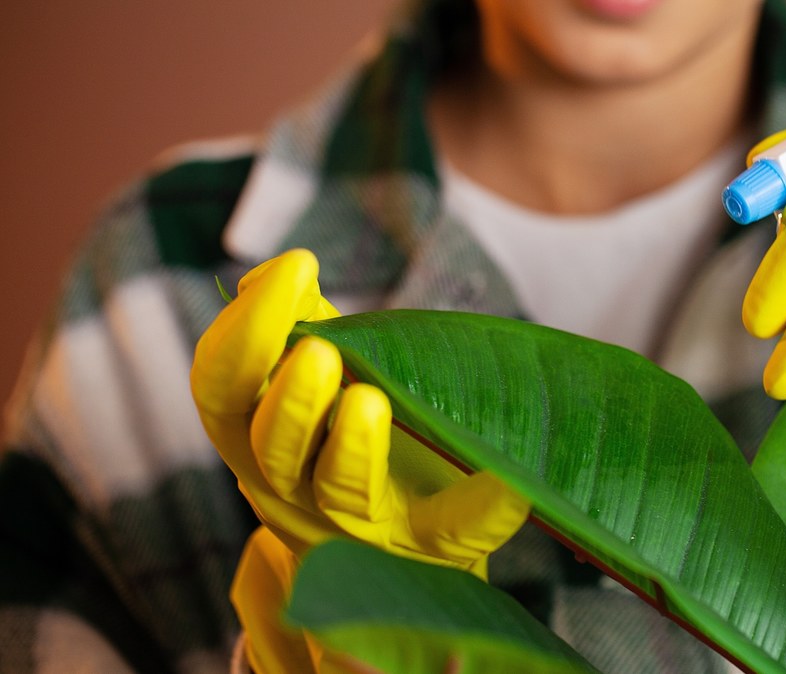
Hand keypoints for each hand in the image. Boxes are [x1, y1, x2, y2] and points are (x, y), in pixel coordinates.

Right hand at [191, 250, 530, 667]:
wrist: (411, 537)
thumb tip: (275, 273)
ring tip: (368, 400)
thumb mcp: (331, 373)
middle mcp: (295, 489)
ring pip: (339, 490)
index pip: (223, 390)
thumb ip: (303, 321)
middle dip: (290, 398)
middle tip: (316, 349)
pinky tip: (509, 483)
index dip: (243, 332)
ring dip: (351, 446)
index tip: (294, 266)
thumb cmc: (360, 434)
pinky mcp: (431, 545)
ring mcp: (362, 524)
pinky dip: (481, 508)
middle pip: (269, 448)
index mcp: (261, 440)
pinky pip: (452, 530)